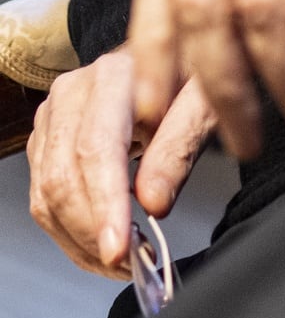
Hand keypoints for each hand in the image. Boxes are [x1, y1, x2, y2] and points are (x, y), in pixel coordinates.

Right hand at [27, 49, 215, 276]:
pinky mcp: (47, 140)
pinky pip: (45, 198)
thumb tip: (153, 203)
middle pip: (63, 178)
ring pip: (47, 196)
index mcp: (112, 75)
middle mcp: (71, 93)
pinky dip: (73, 232)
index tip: (121, 249)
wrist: (171, 53)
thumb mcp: (206, 100)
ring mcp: (54, 117)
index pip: (96, 149)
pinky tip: (106, 244)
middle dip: (94, 232)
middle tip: (134, 264)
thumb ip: (180, 147)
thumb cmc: (192, 72)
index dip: (105, 205)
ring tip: (126, 260)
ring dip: (82, 241)